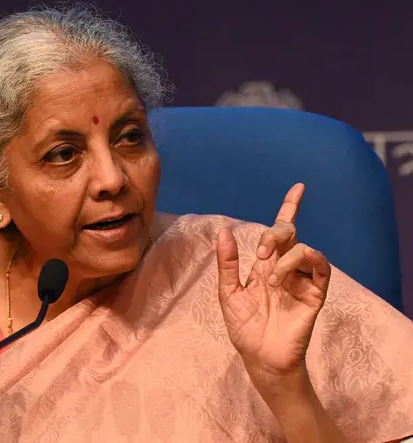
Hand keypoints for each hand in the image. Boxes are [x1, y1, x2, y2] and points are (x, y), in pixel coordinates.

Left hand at [216, 183, 330, 384]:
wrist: (259, 359)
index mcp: (265, 266)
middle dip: (275, 232)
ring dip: (286, 257)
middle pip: (290, 234)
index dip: (290, 208)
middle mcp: (285, 269)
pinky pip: (321, 270)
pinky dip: (309, 261)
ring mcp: (301, 282)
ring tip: (271, 279)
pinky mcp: (314, 296)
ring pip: (305, 249)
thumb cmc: (245, 328)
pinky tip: (291, 269)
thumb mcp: (228, 293)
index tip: (299, 188)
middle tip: (261, 251)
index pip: (279, 232)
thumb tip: (224, 230)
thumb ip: (227, 263)